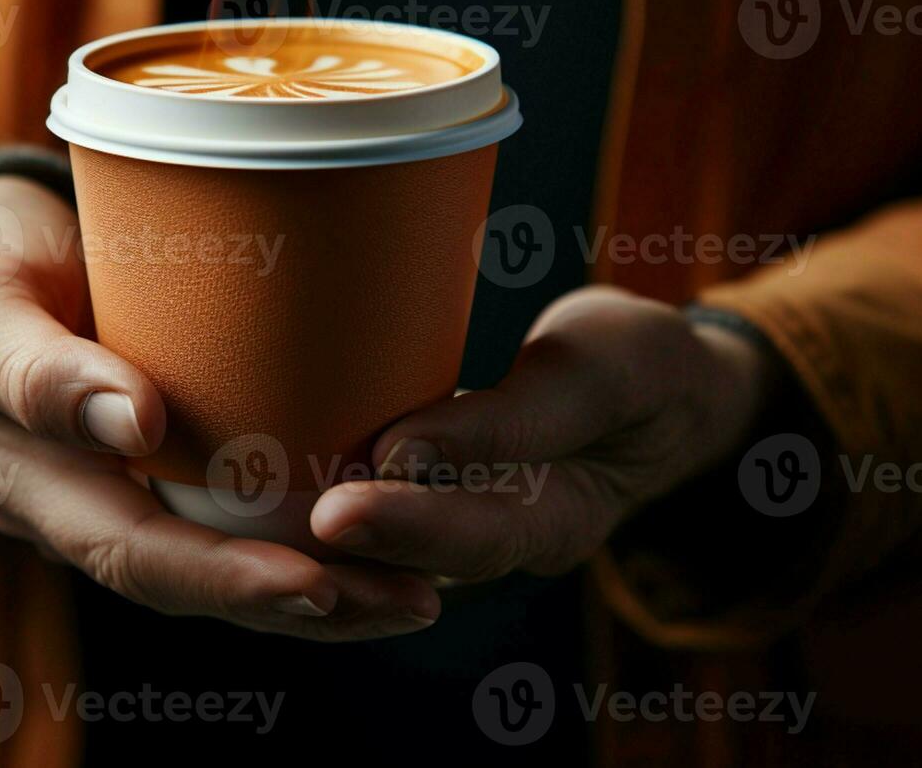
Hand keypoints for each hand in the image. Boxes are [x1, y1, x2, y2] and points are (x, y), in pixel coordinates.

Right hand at [0, 174, 438, 638]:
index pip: (135, 555)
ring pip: (226, 558)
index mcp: (31, 485)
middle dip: (305, 604)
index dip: (224, 578)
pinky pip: (238, 512)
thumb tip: (137, 423)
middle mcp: (82, 511)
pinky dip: (309, 534)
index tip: (315, 581)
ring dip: (323, 587)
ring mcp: (125, 489)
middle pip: (197, 583)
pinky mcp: (166, 461)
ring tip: (415, 590)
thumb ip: (39, 368)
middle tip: (408, 599)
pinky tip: (381, 533)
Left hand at [309, 287, 778, 579]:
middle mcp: (504, 538)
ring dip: (327, 524)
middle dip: (349, 538)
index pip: (476, 536)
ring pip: (392, 537)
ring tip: (252, 498)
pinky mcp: (442, 484)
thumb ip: (512, 416)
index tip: (340, 508)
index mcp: (558, 521)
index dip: (408, 524)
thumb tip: (399, 449)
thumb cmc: (643, 366)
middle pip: (417, 555)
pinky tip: (276, 459)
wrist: (669, 385)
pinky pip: (386, 497)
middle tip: (282, 512)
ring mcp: (471, 515)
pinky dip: (338, 483)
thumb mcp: (602, 372)